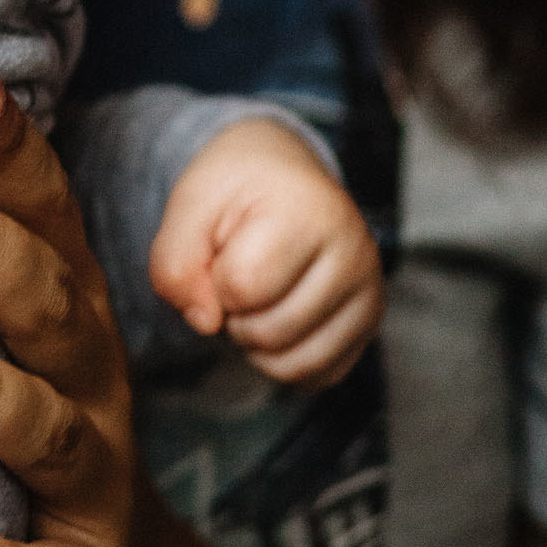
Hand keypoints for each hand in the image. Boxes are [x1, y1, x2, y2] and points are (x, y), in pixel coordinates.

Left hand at [149, 117, 383, 389]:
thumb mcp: (191, 202)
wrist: (284, 171)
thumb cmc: (238, 187)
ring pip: (295, 364)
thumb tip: (205, 323)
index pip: (243, 285)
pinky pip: (317, 375)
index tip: (222, 246)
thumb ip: (175, 262)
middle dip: (234, 313)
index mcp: (309, 211)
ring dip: (255, 342)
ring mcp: (370, 291)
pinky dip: (283, 360)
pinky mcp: (371, 323)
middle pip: (269, 332)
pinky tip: (277, 314)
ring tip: (256, 294)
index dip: (214, 278)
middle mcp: (354, 253)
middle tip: (238, 270)